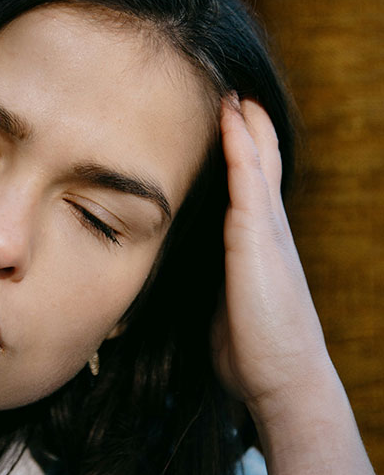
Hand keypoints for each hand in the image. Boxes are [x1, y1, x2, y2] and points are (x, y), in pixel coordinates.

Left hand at [212, 97, 333, 431]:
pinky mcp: (258, 242)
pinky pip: (248, 183)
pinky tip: (232, 120)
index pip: (251, 191)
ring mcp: (267, 234)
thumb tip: (191, 283)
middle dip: (249, 132)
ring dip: (245, 128)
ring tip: (235, 94)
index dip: (243, 158)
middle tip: (235, 96)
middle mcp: (268, 234)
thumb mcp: (225, 308)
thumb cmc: (252, 351)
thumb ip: (213, 285)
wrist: (283, 380)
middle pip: (260, 169)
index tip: (228, 128)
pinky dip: (240, 149)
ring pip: (256, 167)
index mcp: (259, 249)